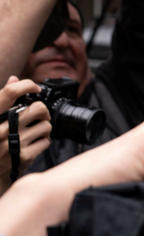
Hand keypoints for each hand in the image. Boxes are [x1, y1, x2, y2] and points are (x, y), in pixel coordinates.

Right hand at [0, 77, 50, 192]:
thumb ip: (3, 101)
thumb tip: (14, 79)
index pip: (10, 92)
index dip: (27, 85)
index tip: (35, 88)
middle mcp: (1, 128)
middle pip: (37, 108)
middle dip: (42, 111)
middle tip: (39, 116)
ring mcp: (13, 143)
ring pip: (46, 125)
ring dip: (44, 128)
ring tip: (35, 131)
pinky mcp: (23, 156)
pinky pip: (46, 141)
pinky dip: (43, 141)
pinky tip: (34, 143)